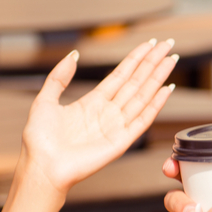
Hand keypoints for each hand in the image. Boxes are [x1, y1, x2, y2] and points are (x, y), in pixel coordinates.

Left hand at [20, 39, 177, 194]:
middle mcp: (108, 113)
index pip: (120, 75)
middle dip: (152, 62)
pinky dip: (156, 104)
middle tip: (167, 44)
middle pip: (136, 82)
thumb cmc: (40, 141)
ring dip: (158, 77)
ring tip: (171, 59)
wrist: (43, 167)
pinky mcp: (121, 141)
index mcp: (92, 103)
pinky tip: (166, 89)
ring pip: (142, 96)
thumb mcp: (45, 100)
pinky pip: (142, 119)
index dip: (135, 59)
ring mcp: (116, 126)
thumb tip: (73, 55)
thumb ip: (59, 77)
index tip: (149, 44)